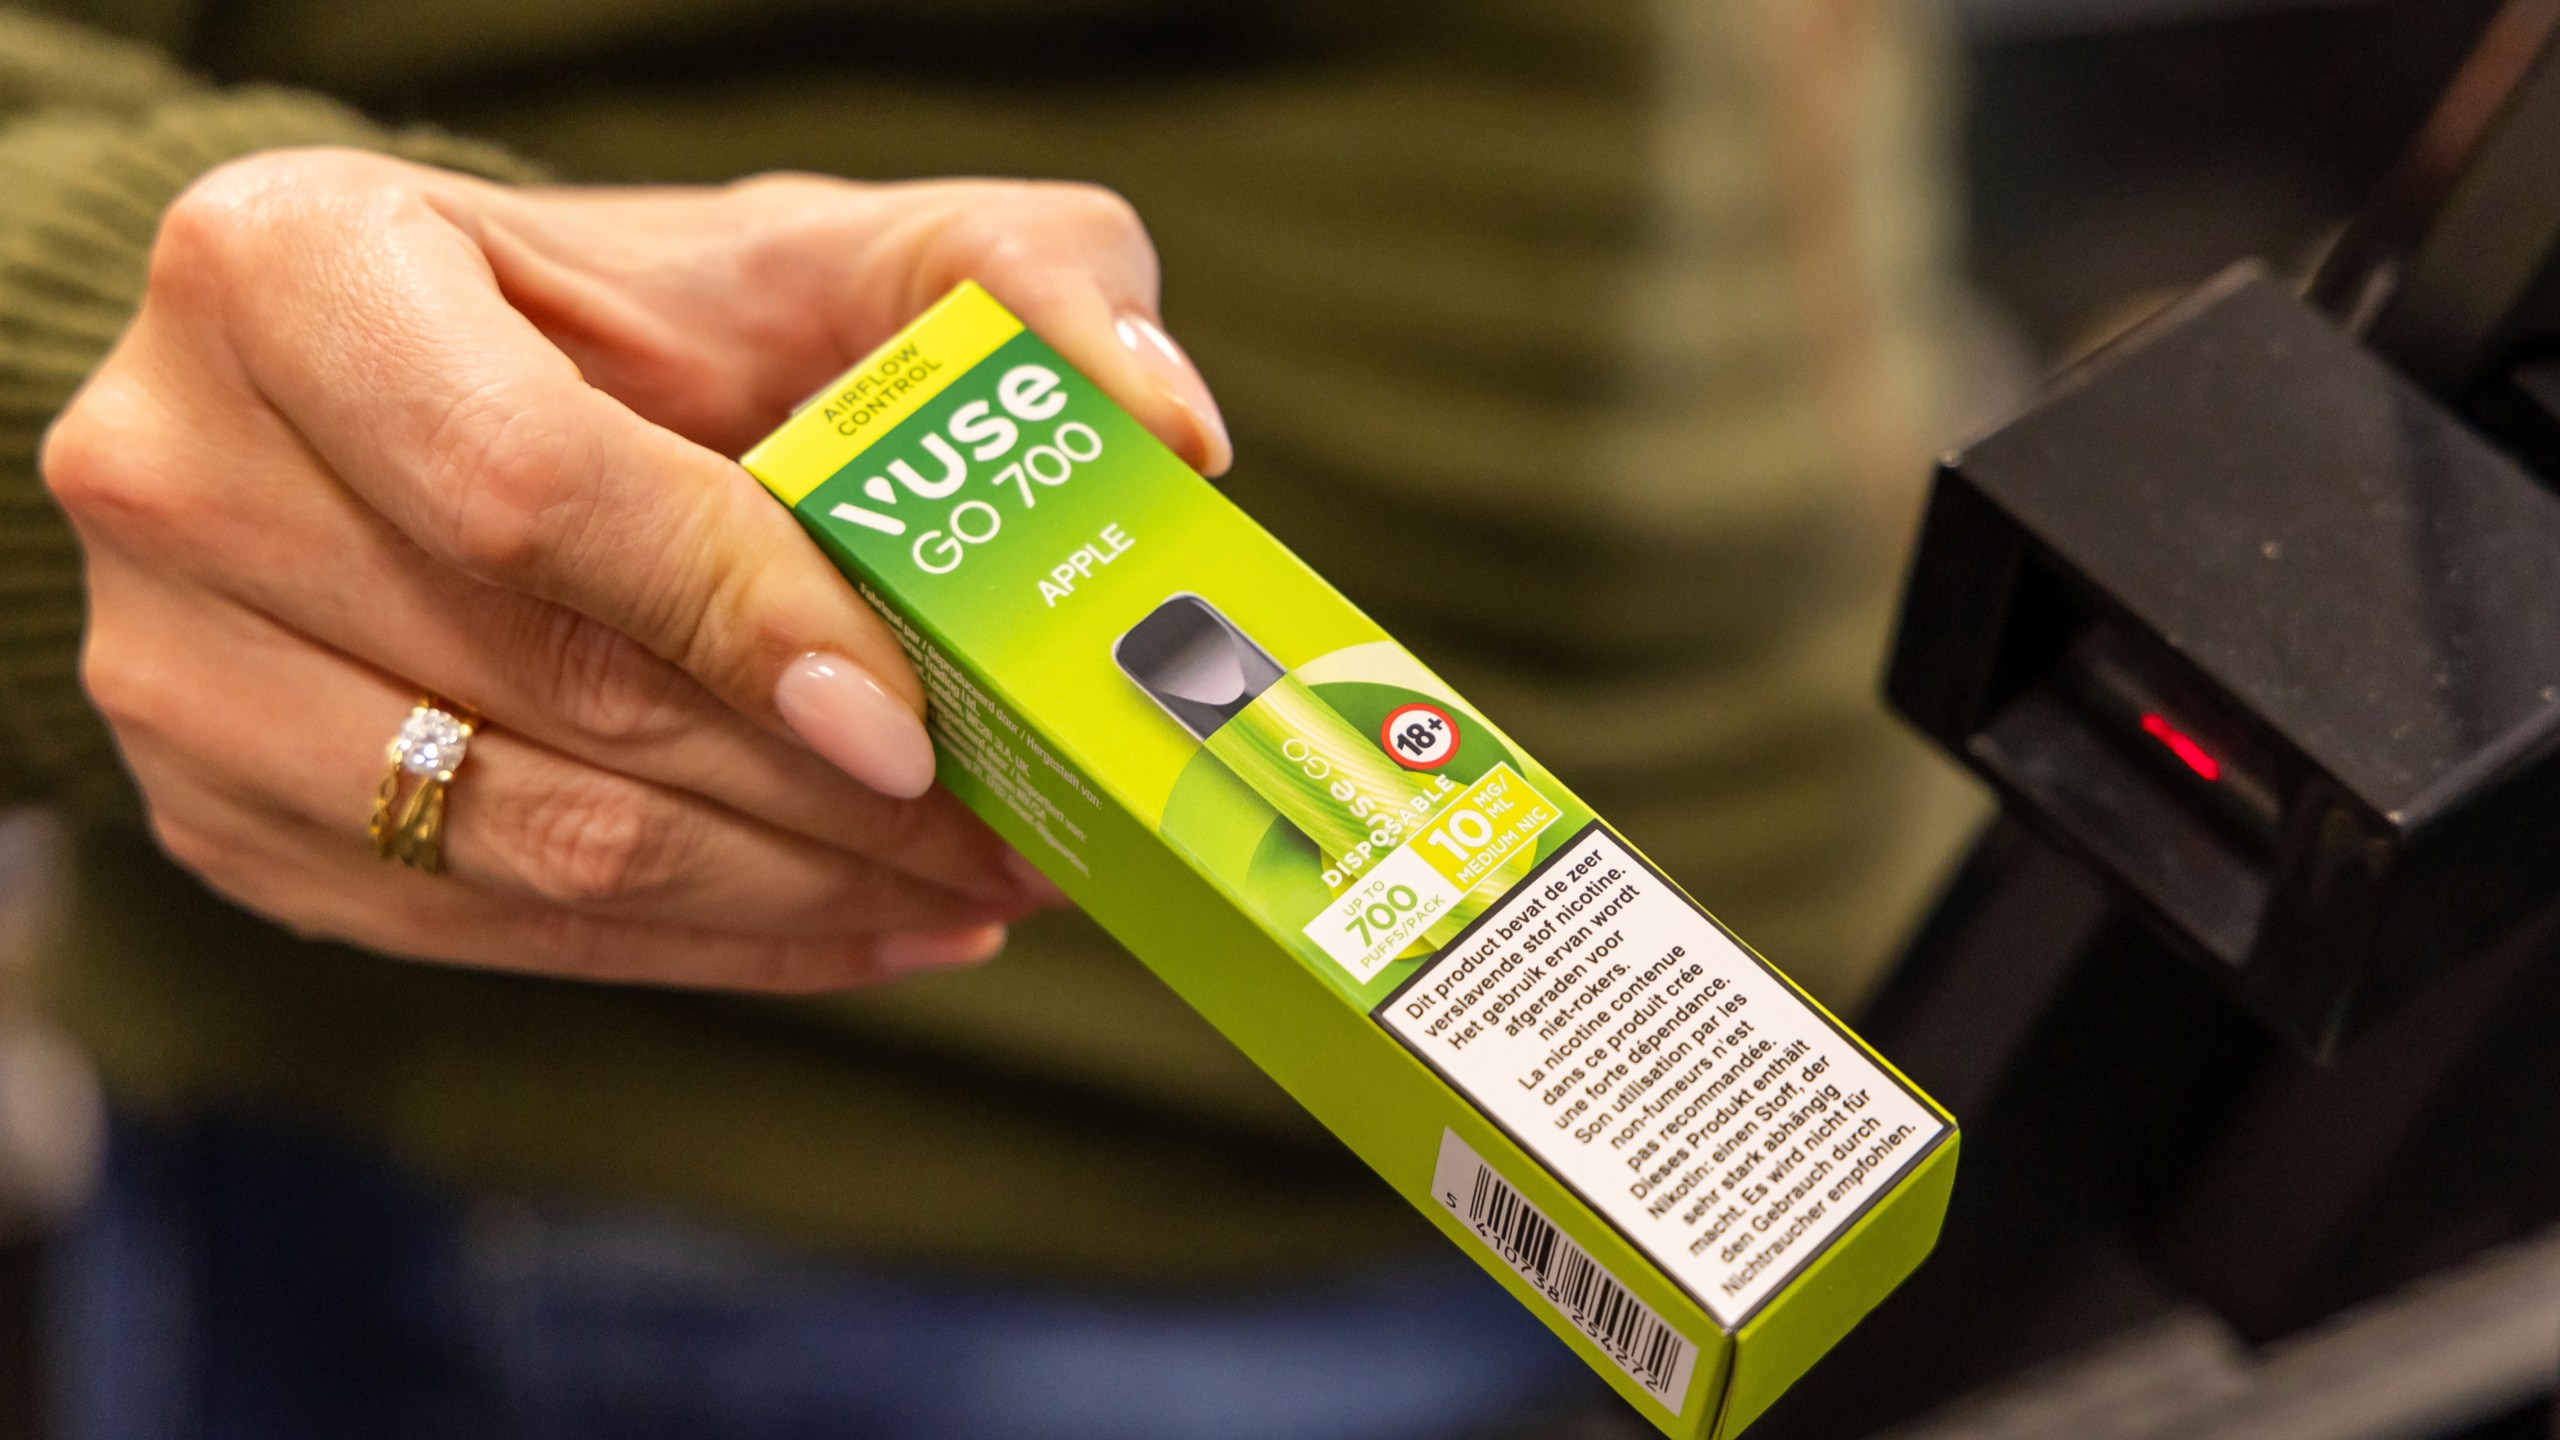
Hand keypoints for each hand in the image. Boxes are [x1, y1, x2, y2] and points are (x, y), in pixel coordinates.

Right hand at [40, 150, 1232, 991]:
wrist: (440, 393)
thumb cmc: (651, 316)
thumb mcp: (832, 249)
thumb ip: (1012, 285)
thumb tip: (1174, 430)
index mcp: (292, 273)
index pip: (526, 491)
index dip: (736, 619)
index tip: (914, 721)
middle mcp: (181, 470)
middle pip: (540, 694)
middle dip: (817, 797)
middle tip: (1014, 836)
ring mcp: (173, 670)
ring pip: (521, 845)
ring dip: (785, 897)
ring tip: (966, 888)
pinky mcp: (223, 820)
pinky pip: (488, 935)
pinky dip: (703, 948)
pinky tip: (859, 924)